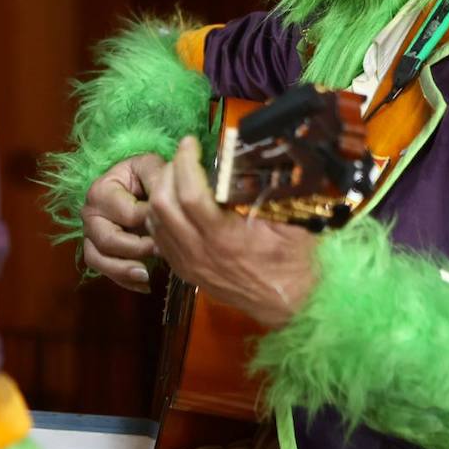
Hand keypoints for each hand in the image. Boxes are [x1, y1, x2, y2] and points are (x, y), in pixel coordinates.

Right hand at [81, 153, 166, 292]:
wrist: (138, 185)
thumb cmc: (145, 175)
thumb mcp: (152, 167)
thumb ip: (158, 176)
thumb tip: (167, 197)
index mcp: (101, 190)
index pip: (127, 214)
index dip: (150, 220)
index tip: (170, 224)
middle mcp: (90, 213)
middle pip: (107, 239)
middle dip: (136, 249)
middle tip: (160, 251)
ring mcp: (91, 234)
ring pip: (99, 259)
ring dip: (123, 270)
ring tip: (147, 275)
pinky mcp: (97, 250)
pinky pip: (104, 271)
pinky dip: (123, 280)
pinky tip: (145, 285)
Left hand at [148, 136, 319, 326]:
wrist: (288, 305)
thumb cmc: (294, 262)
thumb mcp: (293, 223)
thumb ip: (275, 192)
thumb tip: (262, 157)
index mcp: (225, 238)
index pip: (190, 194)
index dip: (185, 162)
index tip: (190, 142)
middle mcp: (199, 252)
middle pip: (162, 204)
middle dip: (168, 171)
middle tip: (184, 155)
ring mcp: (188, 264)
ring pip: (154, 220)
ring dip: (160, 190)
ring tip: (178, 173)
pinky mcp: (184, 271)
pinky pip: (157, 237)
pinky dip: (160, 213)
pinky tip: (175, 200)